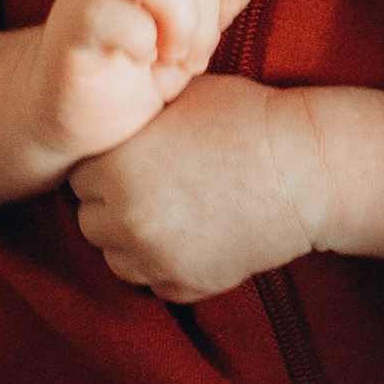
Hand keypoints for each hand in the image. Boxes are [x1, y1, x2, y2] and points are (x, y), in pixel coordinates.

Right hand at [33, 0, 262, 166]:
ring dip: (181, 25)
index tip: (221, 15)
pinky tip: (139, 61)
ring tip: (173, 57)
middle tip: (194, 53)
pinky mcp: (71, 26)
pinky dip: (143, 43)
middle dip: (208, 14)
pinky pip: (114, 15)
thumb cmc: (149, 59)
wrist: (85, 110)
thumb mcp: (202, 17)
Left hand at [70, 75, 321, 300]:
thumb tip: (110, 115)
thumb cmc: (246, 120)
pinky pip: (153, 284)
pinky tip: (192, 237)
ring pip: (116, 259)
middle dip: (113, 206)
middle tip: (153, 187)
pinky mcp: (185, 285)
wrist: (304, 168)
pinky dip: (165, 266)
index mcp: (114, 166)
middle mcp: (124, 217)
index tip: (133, 159)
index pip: (78, 178)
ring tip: (171, 214)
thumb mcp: (180, 99)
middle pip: (90, 221)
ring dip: (133, 241)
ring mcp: (154, 257)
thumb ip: (135, 119)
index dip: (105, 167)